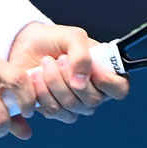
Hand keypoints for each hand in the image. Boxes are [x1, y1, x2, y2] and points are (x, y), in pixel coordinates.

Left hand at [8, 23, 129, 122]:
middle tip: (60, 58)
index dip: (106, 82)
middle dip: (70, 77)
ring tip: (46, 63)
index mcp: (105, 73)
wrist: (28, 45)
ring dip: (54, 81)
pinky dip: (42, 91)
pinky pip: (53, 110)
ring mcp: (75, 104)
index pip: (119, 89)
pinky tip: (37, 76)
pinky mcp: (56, 110)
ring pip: (70, 106)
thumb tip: (81, 81)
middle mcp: (93, 92)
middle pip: (92, 100)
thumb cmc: (56, 40)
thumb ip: (82, 55)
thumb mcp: (73, 37)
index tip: (90, 67)